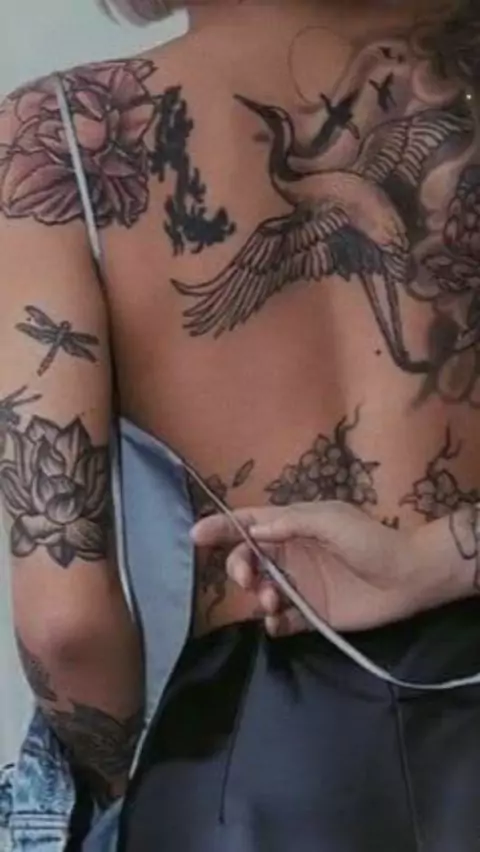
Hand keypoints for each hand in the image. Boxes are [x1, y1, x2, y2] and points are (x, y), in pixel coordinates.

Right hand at [192, 501, 442, 635]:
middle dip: (239, 567)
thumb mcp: (331, 520)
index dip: (221, 527)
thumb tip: (254, 529)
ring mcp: (300, 585)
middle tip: (248, 578)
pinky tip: (278, 622)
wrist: (408, 578)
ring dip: (258, 595)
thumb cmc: (371, 541)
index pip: (249, 523)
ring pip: (261, 590)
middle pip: (248, 559)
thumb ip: (292, 522)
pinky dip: (272, 622)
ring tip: (274, 601)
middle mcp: (290, 554)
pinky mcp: (311, 613)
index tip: (196, 535)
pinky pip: (280, 620)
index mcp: (293, 526)